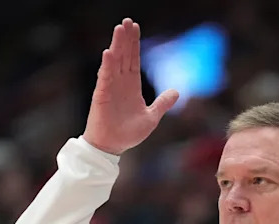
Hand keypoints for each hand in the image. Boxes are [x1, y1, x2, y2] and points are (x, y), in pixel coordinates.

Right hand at [82, 18, 178, 154]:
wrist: (113, 146)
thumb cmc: (129, 133)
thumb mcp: (152, 117)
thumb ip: (163, 103)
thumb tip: (177, 91)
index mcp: (132, 85)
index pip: (133, 59)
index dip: (135, 43)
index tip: (135, 27)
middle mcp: (120, 82)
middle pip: (124, 55)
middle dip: (126, 38)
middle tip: (127, 21)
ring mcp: (110, 87)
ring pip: (114, 61)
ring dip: (117, 45)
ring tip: (119, 29)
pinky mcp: (102, 95)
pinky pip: (105, 77)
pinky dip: (107, 65)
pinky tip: (109, 52)